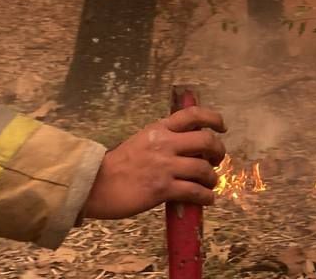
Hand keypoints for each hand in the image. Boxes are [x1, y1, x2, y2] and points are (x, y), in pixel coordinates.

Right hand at [82, 105, 226, 219]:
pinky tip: (207, 199)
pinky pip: (195, 192)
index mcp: (159, 129)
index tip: (222, 127)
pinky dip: (206, 197)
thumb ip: (163, 140)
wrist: (93, 185)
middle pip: (207, 141)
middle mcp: (165, 144)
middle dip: (218, 151)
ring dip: (212, 178)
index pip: (193, 115)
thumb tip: (188, 146)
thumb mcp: (140, 141)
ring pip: (204, 169)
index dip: (213, 118)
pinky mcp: (162, 189)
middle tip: (216, 160)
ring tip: (210, 184)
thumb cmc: (116, 165)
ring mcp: (165, 166)